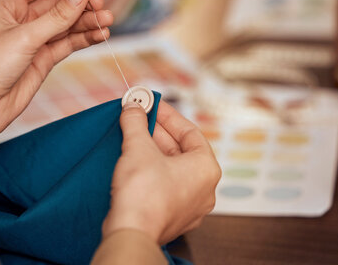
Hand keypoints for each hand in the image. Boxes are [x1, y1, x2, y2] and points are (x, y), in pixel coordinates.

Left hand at [0, 0, 112, 159]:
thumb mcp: (24, 38)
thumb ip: (56, 17)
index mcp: (9, 4)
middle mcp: (23, 19)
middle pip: (59, 1)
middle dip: (81, 2)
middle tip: (100, 5)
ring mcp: (34, 39)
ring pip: (67, 23)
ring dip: (87, 20)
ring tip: (107, 20)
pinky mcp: (43, 59)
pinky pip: (68, 43)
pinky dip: (85, 38)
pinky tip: (100, 34)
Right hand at [102, 101, 220, 244]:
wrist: (131, 233)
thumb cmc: (143, 194)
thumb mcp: (138, 147)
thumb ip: (136, 122)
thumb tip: (133, 108)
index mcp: (206, 169)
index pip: (190, 132)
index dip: (168, 115)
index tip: (151, 105)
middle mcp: (204, 189)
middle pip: (181, 150)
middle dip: (156, 132)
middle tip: (138, 118)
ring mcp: (189, 206)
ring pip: (172, 169)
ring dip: (152, 151)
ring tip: (132, 136)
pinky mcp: (172, 216)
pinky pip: (164, 186)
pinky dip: (150, 171)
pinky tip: (133, 161)